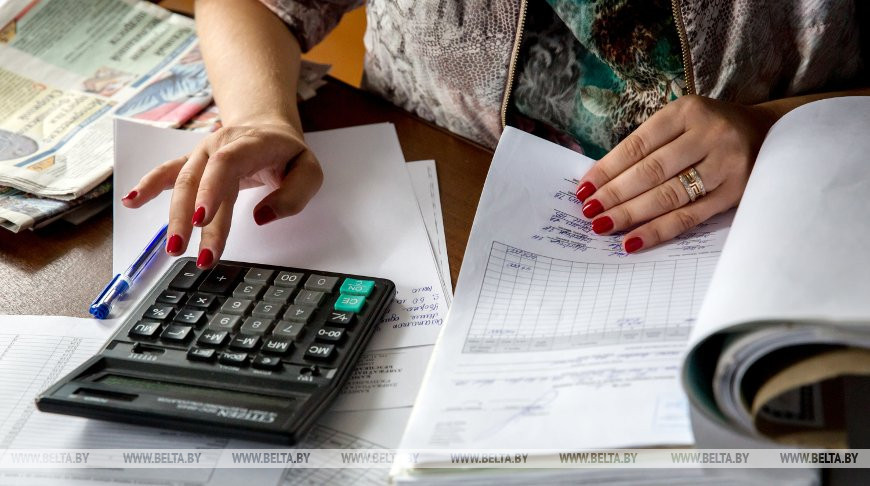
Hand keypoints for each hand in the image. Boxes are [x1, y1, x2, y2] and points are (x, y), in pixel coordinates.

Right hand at [121, 121, 322, 267]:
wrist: (268, 127)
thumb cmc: (288, 155)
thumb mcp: (309, 170)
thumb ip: (294, 194)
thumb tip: (262, 217)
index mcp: (251, 144)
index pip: (226, 164)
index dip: (210, 190)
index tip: (202, 220)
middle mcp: (220, 146)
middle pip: (198, 179)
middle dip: (189, 217)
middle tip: (187, 251)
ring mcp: (203, 154)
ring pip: (182, 183)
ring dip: (174, 216)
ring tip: (173, 249)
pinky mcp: (193, 164)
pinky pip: (168, 173)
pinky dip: (148, 186)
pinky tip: (131, 202)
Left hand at [574, 94, 775, 252]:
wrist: (771, 133)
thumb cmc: (711, 131)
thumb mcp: (683, 122)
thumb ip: (649, 146)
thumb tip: (601, 181)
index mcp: (687, 112)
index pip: (638, 145)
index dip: (607, 169)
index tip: (583, 188)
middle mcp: (709, 134)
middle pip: (651, 171)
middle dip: (615, 194)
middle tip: (589, 212)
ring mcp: (725, 165)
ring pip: (669, 195)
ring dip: (631, 214)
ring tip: (603, 225)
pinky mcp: (736, 193)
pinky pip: (689, 217)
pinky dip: (658, 230)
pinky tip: (633, 241)